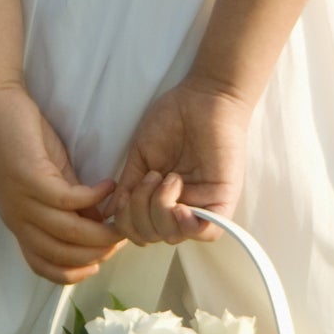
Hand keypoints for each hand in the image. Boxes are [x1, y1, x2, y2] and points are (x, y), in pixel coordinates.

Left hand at [0, 84, 123, 282]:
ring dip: (100, 230)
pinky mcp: (29, 178)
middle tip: (121, 237)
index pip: (41, 264)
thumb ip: (73, 207)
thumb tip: (98, 225)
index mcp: (19, 223)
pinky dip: (93, 198)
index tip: (98, 265)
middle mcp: (17, 218)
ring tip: (121, 219)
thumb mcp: (52, 180)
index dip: (71, 273)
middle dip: (97, 251)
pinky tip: (109, 187)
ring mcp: (22, 200)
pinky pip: (69, 199)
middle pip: (61, 253)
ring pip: (68, 231)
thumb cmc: (23, 140)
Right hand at [110, 79, 251, 244]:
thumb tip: (110, 215)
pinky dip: (187, 226)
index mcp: (162, 200)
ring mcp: (203, 205)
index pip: (140, 231)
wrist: (202, 97)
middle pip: (154, 236)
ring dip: (160, 210)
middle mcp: (182, 207)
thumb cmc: (173, 120)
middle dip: (141, 213)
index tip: (128, 191)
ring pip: (175, 236)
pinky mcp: (223, 200)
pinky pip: (208, 232)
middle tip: (151, 178)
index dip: (127, 222)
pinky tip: (180, 206)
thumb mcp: (141, 157)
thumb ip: (127, 187)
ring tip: (168, 178)